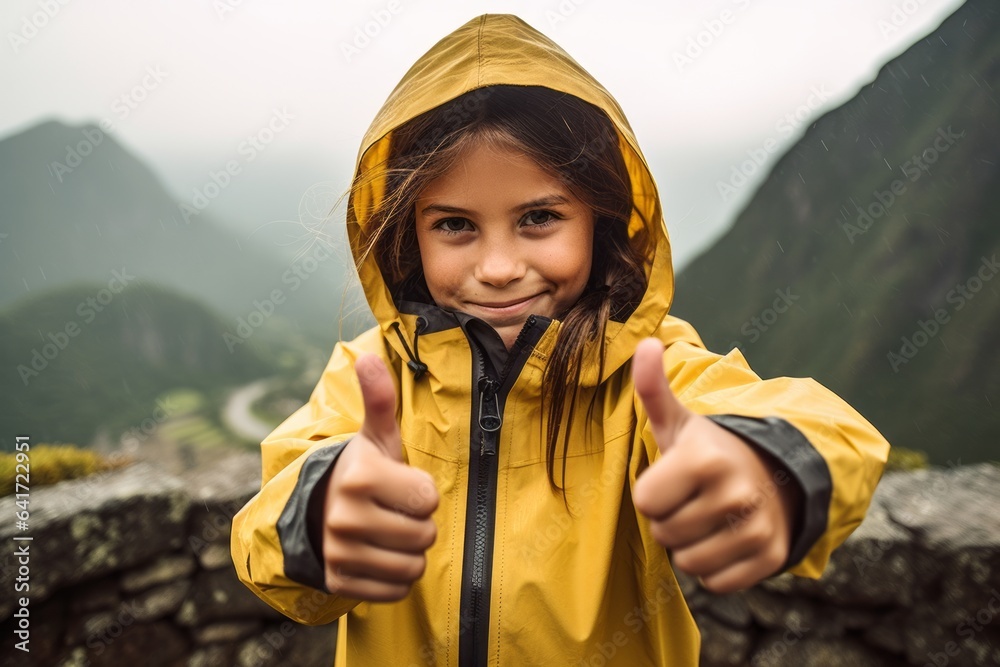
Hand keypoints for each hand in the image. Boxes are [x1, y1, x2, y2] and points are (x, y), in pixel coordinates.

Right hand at [322, 353, 438, 600]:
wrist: (318, 511)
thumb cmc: (363, 470)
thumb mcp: (376, 436)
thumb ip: (380, 399)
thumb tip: (368, 358)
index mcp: (359, 476)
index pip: (428, 497)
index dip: (423, 492)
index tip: (402, 486)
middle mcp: (344, 516)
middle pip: (424, 535)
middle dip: (420, 524)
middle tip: (398, 512)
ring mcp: (339, 552)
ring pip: (412, 567)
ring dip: (411, 553)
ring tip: (391, 533)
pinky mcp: (338, 582)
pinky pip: (395, 591)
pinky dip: (396, 579)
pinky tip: (381, 557)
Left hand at [631, 338, 798, 593]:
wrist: (773, 476)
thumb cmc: (709, 451)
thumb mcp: (679, 421)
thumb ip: (653, 387)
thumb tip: (645, 344)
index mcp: (705, 457)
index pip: (644, 502)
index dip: (652, 493)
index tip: (672, 479)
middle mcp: (736, 492)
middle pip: (664, 534)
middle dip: (670, 520)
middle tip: (692, 498)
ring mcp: (758, 527)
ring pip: (688, 563)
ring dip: (690, 546)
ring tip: (707, 518)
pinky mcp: (772, 558)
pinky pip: (716, 583)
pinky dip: (715, 568)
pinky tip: (725, 539)